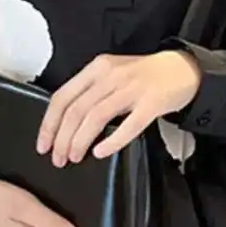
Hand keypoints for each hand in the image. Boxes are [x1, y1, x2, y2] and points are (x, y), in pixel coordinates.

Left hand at [36, 50, 201, 165]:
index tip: (43, 145)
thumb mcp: (112, 74)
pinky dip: (111, 141)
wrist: (182, 68)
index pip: (63, 96)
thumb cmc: (143, 76)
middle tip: (58, 158)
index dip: (49, 123)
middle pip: (76, 110)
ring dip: (80, 141)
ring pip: (96, 116)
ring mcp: (132, 88)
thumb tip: (64, 124)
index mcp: (97, 68)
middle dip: (62, 138)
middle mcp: (110, 75)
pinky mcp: (152, 102)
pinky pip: (128, 125)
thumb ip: (90, 91)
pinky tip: (101, 153)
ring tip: (74, 158)